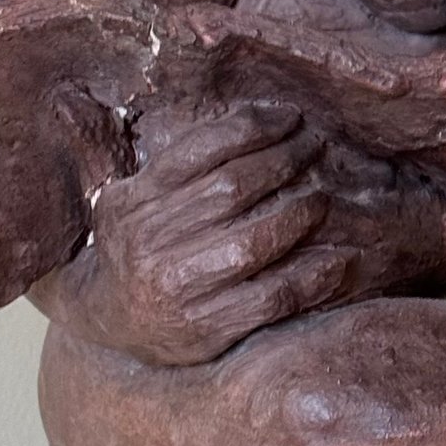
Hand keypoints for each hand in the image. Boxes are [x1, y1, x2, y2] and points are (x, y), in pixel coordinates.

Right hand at [60, 103, 350, 364]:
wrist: (108, 320)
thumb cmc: (135, 246)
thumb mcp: (133, 199)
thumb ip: (176, 168)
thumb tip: (250, 123)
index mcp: (135, 202)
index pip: (200, 151)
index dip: (252, 128)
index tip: (289, 117)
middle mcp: (152, 242)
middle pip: (232, 189)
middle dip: (283, 161)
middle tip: (314, 146)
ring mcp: (180, 288)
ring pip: (254, 241)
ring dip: (299, 214)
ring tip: (322, 198)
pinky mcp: (208, 328)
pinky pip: (272, 296)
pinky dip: (311, 276)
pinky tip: (337, 259)